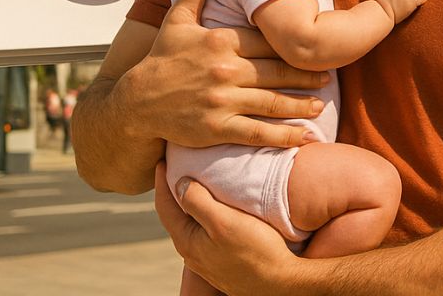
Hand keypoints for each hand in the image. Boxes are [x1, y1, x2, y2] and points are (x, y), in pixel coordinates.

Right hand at [117, 0, 329, 148]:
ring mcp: (222, 101)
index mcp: (220, 41)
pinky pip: (258, 132)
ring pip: (273, 102)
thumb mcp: (178, 18)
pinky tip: (304, 136)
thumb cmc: (162, 59)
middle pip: (277, 71)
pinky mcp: (217, 128)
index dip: (292, 45)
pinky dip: (284, 136)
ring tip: (320, 103)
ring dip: (301, 104)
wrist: (136, 104)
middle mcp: (224, 69)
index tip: (313, 46)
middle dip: (306, 74)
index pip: (267, 41)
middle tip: (328, 75)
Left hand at [155, 161, 309, 294]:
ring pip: (193, 224)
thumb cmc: (255, 252)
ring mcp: (208, 259)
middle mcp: (193, 252)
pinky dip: (207, 214)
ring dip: (192, 203)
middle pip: (176, 215)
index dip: (161, 181)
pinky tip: (219, 208)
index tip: (161, 159)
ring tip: (198, 183)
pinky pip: (208, 232)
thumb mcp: (223, 221)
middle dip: (174, 190)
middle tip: (177, 166)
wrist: (281, 283)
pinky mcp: (224, 261)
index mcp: (187, 241)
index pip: (164, 206)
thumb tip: (179, 183)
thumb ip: (198, 201)